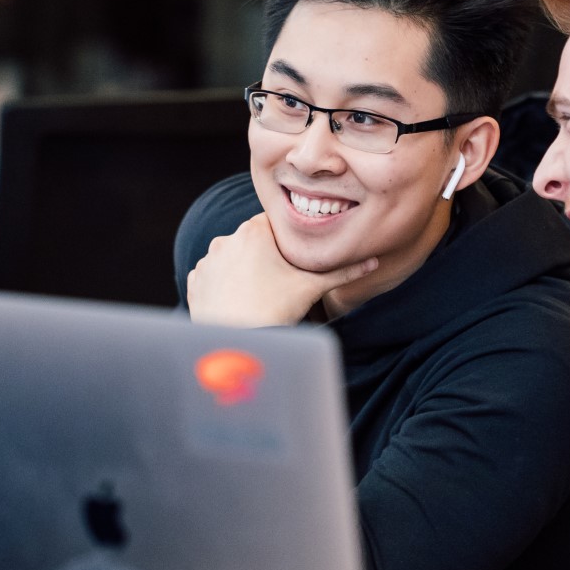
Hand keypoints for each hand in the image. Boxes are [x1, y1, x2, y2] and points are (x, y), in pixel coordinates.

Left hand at [186, 213, 377, 326]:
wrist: (234, 344)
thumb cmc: (274, 312)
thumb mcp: (311, 289)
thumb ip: (342, 272)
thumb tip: (374, 262)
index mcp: (254, 231)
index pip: (276, 225)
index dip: (288, 242)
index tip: (293, 262)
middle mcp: (226, 239)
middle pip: (254, 241)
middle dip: (267, 257)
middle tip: (280, 283)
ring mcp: (207, 260)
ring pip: (233, 258)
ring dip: (244, 270)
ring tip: (259, 296)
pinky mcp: (195, 280)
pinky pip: (214, 276)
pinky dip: (225, 285)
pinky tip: (239, 302)